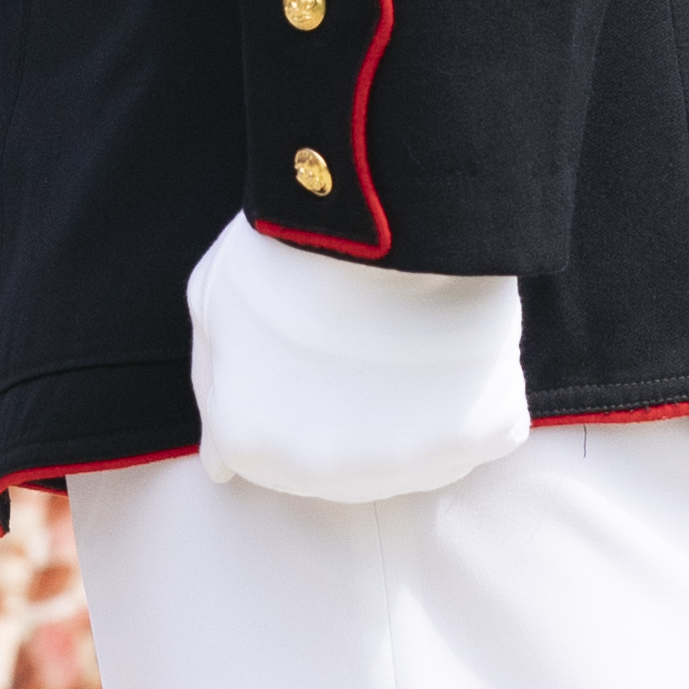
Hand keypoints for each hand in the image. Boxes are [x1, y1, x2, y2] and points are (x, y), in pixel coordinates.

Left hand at [183, 218, 527, 508]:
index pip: (262, 443)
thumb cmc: (289, 248)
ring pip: (402, 455)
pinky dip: (467, 398)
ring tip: (398, 337)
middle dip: (338, 410)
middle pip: (332, 459)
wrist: (384, 213)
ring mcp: (403, 464)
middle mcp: (323, 474)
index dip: (282, 383)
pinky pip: (472, 432)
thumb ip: (212, 389)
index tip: (302, 340)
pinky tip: (450, 349)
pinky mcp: (477, 437)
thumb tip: (219, 469)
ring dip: (402, 413)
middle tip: (351, 338)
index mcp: (251, 442)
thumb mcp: (214, 304)